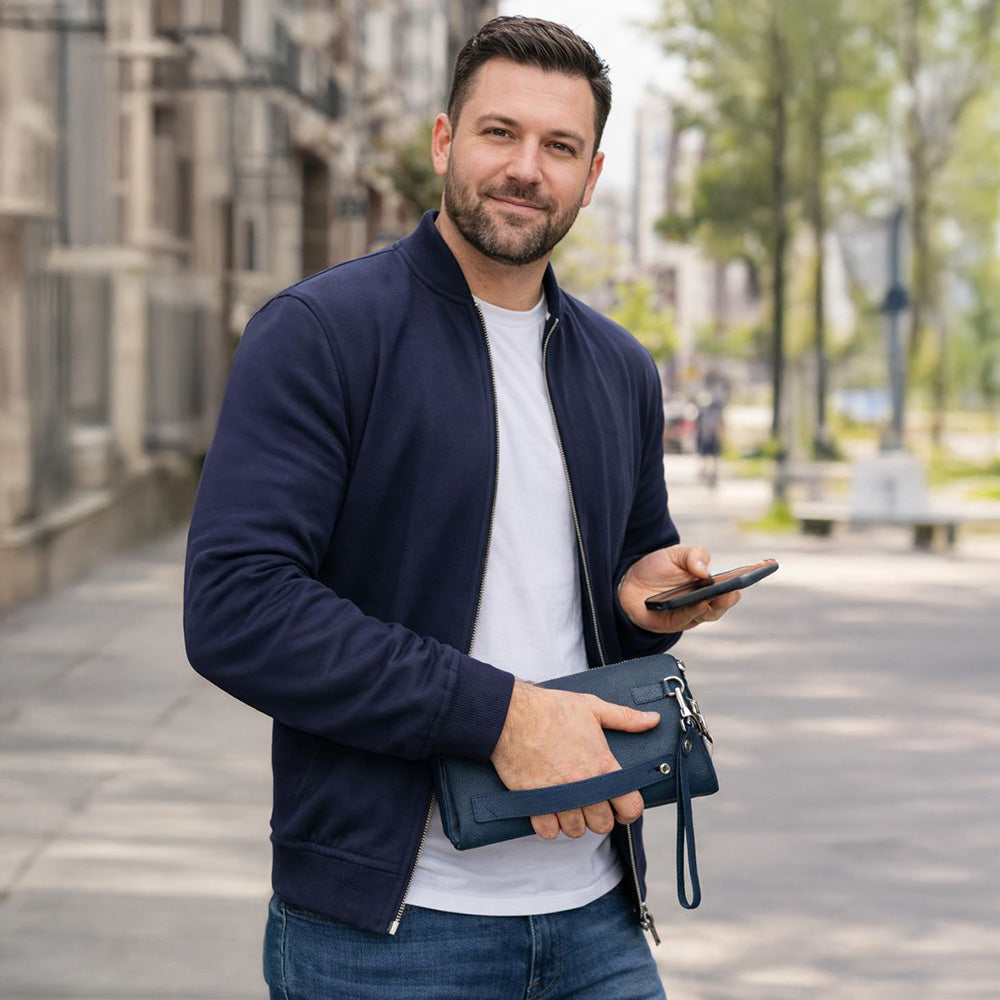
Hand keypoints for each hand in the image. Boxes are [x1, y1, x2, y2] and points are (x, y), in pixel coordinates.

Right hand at [489, 680, 659, 840]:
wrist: (511, 714)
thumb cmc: (550, 709)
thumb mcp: (592, 707)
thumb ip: (624, 718)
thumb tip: (652, 720)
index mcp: (601, 765)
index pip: (631, 806)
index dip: (629, 809)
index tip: (622, 806)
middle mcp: (583, 786)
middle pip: (603, 825)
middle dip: (599, 816)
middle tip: (591, 802)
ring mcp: (559, 797)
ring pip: (576, 831)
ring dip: (574, 821)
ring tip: (569, 804)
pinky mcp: (534, 802)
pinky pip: (548, 831)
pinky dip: (549, 825)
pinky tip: (549, 810)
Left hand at [617, 544, 740, 633]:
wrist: (626, 582)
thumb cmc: (655, 568)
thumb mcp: (675, 554)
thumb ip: (693, 555)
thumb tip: (705, 569)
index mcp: (708, 582)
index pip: (732, 580)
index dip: (749, 574)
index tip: (765, 565)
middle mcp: (703, 600)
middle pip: (723, 601)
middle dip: (731, 594)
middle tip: (736, 587)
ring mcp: (690, 613)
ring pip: (710, 613)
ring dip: (717, 605)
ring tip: (721, 594)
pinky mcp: (674, 623)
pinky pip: (687, 619)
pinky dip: (695, 612)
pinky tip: (700, 603)